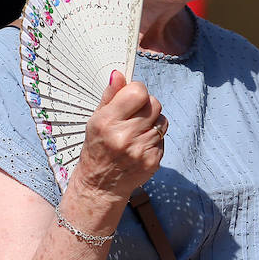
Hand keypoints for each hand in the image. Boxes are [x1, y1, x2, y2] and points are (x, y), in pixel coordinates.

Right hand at [71, 70, 165, 203]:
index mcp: (107, 122)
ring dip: (152, 121)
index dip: (136, 90)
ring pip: (162, 120)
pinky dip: (154, 138)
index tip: (131, 96)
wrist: (100, 185)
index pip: (138, 92)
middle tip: (134, 115)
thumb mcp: (96, 120)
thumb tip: (119, 74)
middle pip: (154, 104)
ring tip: (137, 130)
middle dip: (146, 105)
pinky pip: (162, 137)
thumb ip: (110, 96)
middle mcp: (125, 136)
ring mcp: (141, 150)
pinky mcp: (153, 160)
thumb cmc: (96, 148)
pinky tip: (139, 145)